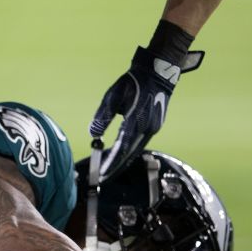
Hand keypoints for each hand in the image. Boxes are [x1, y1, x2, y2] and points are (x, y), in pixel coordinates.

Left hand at [89, 45, 202, 179]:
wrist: (158, 72)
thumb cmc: (133, 81)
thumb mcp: (114, 95)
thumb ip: (103, 116)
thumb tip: (93, 133)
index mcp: (136, 121)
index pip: (121, 148)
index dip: (111, 163)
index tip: (101, 174)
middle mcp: (147, 128)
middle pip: (130, 154)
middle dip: (116, 167)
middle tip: (103, 177)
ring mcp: (153, 128)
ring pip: (136, 150)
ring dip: (123, 160)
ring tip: (109, 170)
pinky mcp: (155, 125)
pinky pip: (140, 143)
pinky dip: (129, 151)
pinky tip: (121, 154)